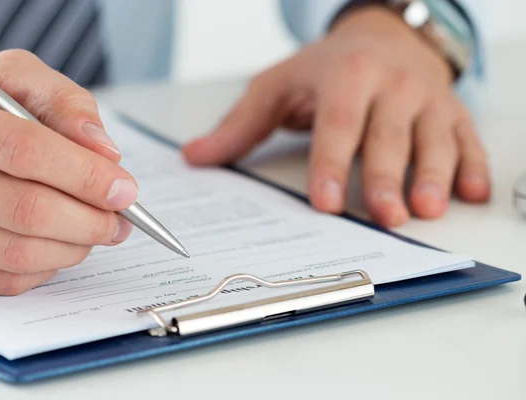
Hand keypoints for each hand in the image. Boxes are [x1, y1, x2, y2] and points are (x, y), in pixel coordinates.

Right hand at [0, 50, 136, 294]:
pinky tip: (58, 245)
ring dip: (76, 247)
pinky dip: (47, 267)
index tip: (125, 190)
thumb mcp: (13, 80)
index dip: (86, 176)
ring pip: (20, 253)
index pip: (26, 152)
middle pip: (28, 211)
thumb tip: (106, 153)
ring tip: (97, 230)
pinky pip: (5, 281)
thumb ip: (64, 102)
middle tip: (122, 219)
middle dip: (92, 220)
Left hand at [183, 6, 489, 226]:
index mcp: (345, 76)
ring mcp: (426, 98)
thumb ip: (240, 126)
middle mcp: (391, 84)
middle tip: (385, 217)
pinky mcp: (452, 111)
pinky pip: (467, 139)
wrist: (382, 37)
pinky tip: (471, 194)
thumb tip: (194, 158)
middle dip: (387, 178)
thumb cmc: (326, 69)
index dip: (332, 163)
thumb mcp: (277, 87)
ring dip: (435, 175)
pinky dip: (473, 166)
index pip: (338, 124)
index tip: (324, 202)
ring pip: (434, 139)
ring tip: (428, 210)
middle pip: (388, 136)